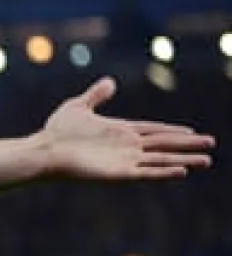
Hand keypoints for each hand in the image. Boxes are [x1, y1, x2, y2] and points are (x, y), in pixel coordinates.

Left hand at [39, 78, 213, 179]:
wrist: (45, 149)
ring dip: (183, 160)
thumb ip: (96, 95)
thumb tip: (110, 81)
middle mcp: (127, 146)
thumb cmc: (57, 130)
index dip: (172, 130)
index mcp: (121, 131)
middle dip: (188, 144)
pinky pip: (146, 174)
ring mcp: (124, 160)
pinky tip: (181, 171)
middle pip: (164, 144)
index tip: (192, 131)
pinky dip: (163, 172)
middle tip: (211, 143)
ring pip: (161, 160)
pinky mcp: (118, 173)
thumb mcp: (78, 106)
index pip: (153, 130)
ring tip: (206, 160)